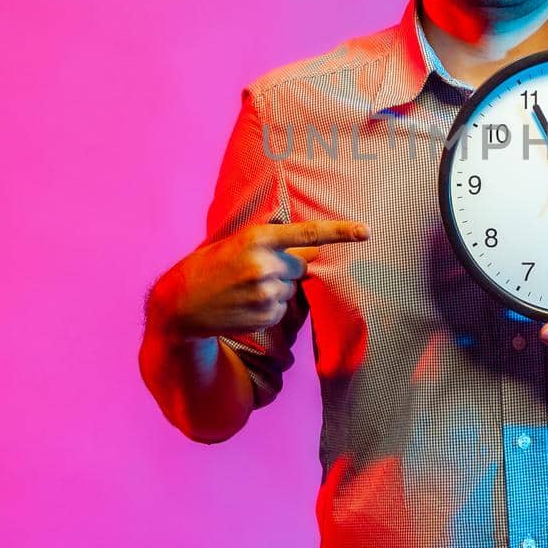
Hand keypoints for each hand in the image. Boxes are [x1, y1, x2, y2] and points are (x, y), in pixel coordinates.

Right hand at [150, 219, 369, 338]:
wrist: (179, 305)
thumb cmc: (206, 267)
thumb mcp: (231, 241)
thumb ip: (267, 234)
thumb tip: (300, 234)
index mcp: (257, 238)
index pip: (308, 233)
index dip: (341, 232)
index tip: (367, 231)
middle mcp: (265, 264)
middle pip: (300, 265)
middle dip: (285, 267)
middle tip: (252, 271)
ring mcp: (266, 292)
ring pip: (291, 289)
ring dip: (275, 289)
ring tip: (242, 289)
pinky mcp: (266, 316)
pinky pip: (283, 309)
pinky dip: (269, 308)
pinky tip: (244, 305)